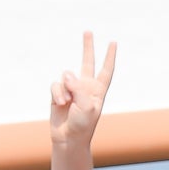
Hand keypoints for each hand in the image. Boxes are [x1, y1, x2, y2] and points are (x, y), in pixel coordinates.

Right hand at [50, 31, 117, 147]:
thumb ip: (78, 88)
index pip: (106, 70)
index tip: (113, 43)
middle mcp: (85, 87)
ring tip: (68, 104)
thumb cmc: (83, 125)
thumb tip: (67, 74)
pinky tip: (60, 104)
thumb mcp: (87, 107)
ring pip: (66, 77)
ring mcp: (71, 89)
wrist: (68, 138)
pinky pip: (55, 85)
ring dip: (65, 90)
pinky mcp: (58, 93)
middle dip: (87, 47)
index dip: (109, 57)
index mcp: (98, 91)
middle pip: (87, 62)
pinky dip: (57, 94)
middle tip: (88, 31)